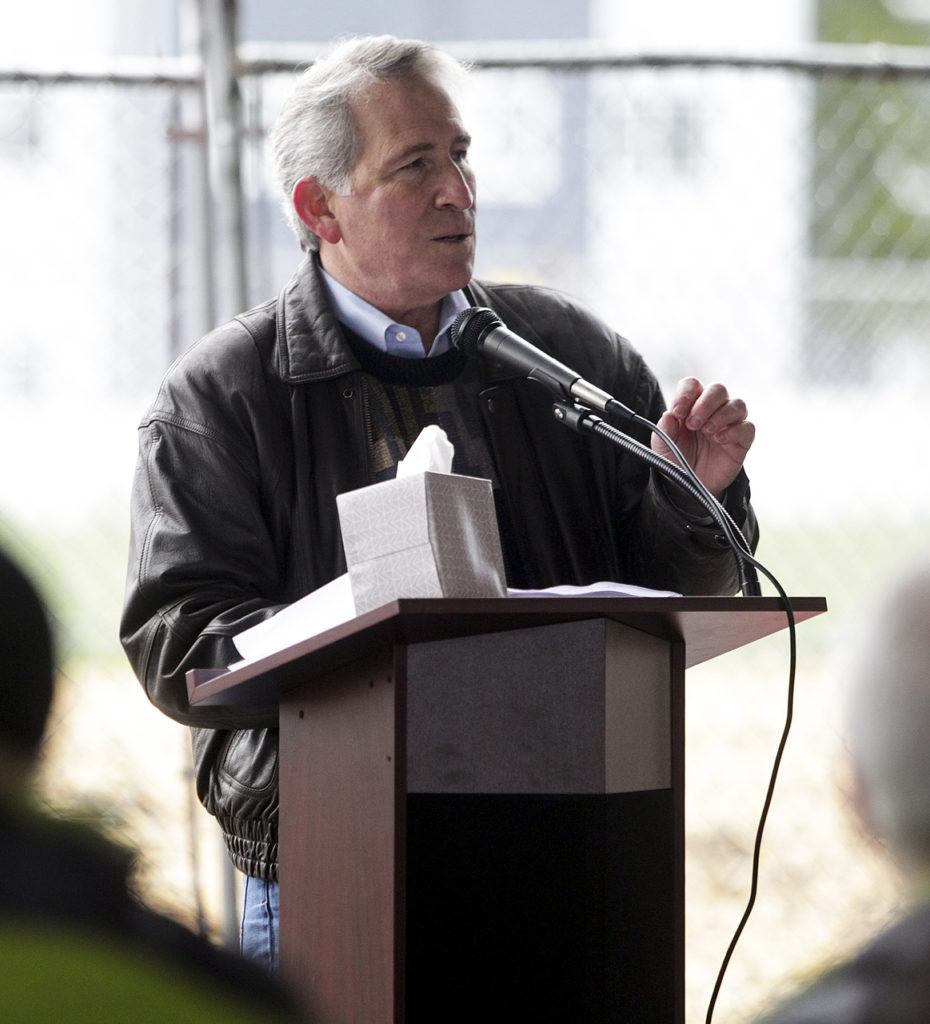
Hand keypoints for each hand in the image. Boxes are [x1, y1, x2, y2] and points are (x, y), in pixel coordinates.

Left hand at [651, 377, 754, 496]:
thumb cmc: (677, 460)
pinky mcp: (742, 440)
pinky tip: (719, 440)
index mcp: (690, 405)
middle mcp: (712, 410)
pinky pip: (747, 427)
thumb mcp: (662, 447)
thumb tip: (668, 415)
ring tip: (706, 431)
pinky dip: (734, 431)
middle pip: (718, 389)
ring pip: (737, 404)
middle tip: (692, 423)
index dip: (686, 394)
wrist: (689, 487)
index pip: (693, 385)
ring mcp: (729, 424)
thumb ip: (663, 430)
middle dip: (705, 403)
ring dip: (721, 415)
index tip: (677, 412)